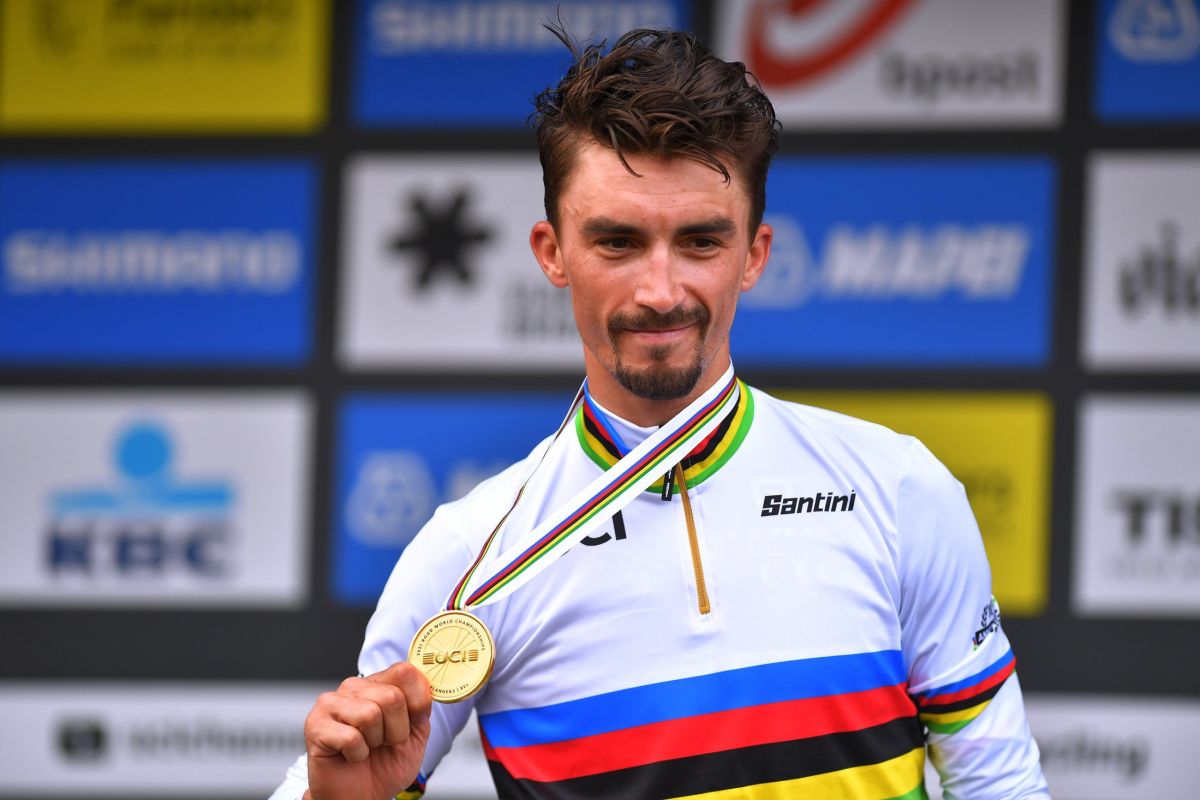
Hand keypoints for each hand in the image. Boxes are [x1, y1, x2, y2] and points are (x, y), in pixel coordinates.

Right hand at [303, 662, 431, 799]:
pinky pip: (351, 737)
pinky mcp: (315, 724)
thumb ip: (421, 705)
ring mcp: (331, 703)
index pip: (405, 672)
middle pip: (391, 696)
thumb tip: (423, 680)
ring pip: (370, 714)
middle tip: (384, 743)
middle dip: (396, 730)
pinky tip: (350, 756)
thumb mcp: (417, 734)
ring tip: (367, 747)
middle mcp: (353, 687)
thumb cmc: (385, 765)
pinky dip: (357, 754)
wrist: (361, 796)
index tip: (411, 723)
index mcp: (378, 683)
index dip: (417, 702)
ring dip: (375, 742)